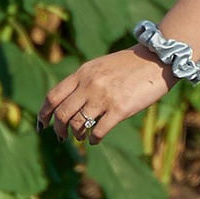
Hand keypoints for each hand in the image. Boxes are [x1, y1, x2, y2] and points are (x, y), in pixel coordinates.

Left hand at [38, 47, 169, 149]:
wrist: (157, 58)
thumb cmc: (130, 65)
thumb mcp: (101, 66)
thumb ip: (84, 81)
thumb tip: (70, 102)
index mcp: (83, 73)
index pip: (54, 96)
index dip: (43, 113)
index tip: (42, 124)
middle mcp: (89, 84)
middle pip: (62, 113)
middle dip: (58, 129)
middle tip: (61, 136)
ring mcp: (103, 97)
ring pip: (77, 124)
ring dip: (76, 135)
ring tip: (80, 137)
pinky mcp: (119, 109)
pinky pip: (98, 130)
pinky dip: (93, 139)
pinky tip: (95, 140)